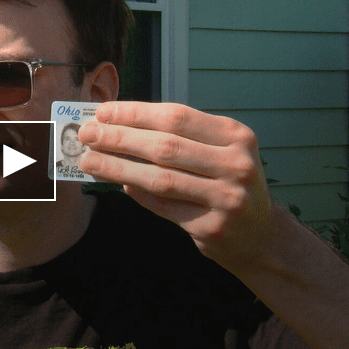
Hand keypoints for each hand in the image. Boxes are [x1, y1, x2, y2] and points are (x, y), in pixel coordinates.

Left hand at [77, 101, 272, 268]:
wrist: (261, 236)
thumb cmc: (229, 183)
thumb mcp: (220, 152)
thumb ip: (180, 139)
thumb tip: (118, 126)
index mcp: (236, 136)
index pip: (177, 117)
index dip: (136, 113)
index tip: (103, 112)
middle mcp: (236, 165)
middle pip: (166, 147)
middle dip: (120, 138)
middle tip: (87, 134)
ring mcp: (226, 199)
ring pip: (160, 179)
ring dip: (119, 167)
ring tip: (89, 160)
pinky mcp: (212, 228)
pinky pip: (164, 207)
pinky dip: (137, 193)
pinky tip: (117, 183)